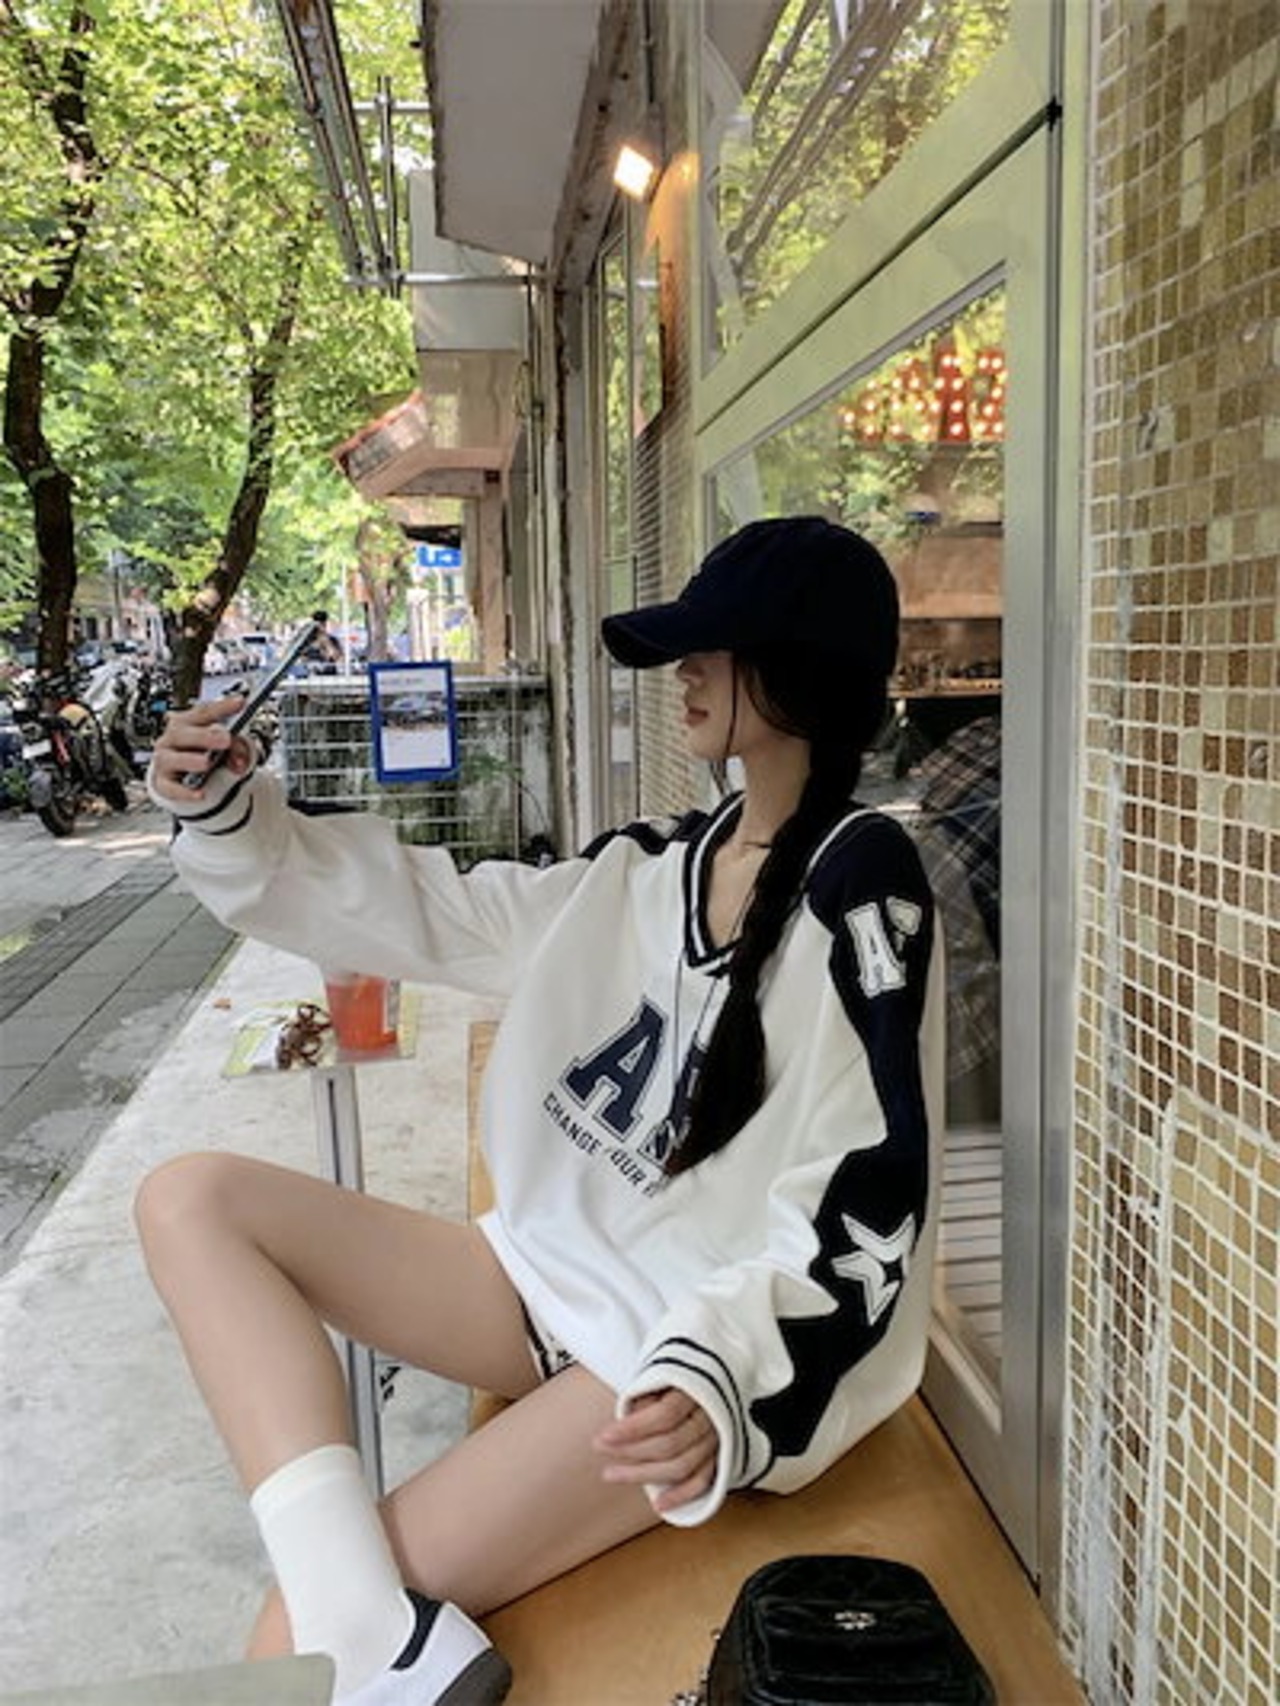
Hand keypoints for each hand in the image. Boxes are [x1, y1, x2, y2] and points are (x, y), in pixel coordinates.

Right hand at [150, 694, 252, 802]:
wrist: (183, 776)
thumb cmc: (201, 752)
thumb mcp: (222, 747)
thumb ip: (236, 749)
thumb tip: (241, 760)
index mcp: (186, 723)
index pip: (203, 712)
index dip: (221, 707)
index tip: (240, 703)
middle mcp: (172, 739)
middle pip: (183, 733)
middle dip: (204, 735)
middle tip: (224, 738)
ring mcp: (165, 760)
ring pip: (171, 758)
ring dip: (189, 760)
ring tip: (206, 762)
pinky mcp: (163, 783)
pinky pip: (171, 788)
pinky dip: (185, 792)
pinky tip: (199, 793)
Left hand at [593, 1388, 717, 1513]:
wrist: (708, 1380)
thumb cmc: (675, 1379)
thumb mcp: (658, 1377)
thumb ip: (644, 1398)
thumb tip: (622, 1423)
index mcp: (695, 1391)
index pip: (664, 1415)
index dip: (633, 1429)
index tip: (603, 1436)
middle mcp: (710, 1416)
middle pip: (671, 1444)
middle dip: (631, 1450)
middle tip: (599, 1448)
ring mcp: (717, 1439)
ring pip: (682, 1466)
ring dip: (644, 1475)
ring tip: (611, 1474)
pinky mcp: (720, 1457)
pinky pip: (703, 1482)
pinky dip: (682, 1495)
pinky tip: (658, 1504)